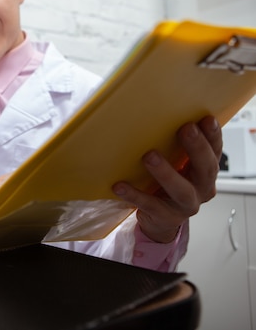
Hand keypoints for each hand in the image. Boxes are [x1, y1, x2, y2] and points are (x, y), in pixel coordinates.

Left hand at [112, 116, 221, 242]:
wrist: (159, 220)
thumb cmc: (167, 185)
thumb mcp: (177, 166)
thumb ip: (175, 147)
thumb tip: (158, 115)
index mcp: (205, 172)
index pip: (215, 152)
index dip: (213, 136)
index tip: (206, 119)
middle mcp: (201, 188)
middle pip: (205, 168)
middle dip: (196, 148)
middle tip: (186, 129)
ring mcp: (185, 205)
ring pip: (181, 190)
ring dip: (166, 172)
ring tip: (149, 156)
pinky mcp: (165, 217)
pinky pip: (150, 205)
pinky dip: (134, 195)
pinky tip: (119, 185)